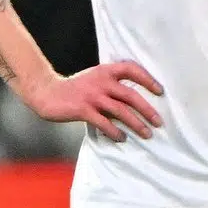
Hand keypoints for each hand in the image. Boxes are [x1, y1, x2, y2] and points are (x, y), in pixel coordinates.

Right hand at [23, 61, 163, 142]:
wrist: (47, 93)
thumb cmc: (75, 88)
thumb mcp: (94, 78)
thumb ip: (112, 84)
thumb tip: (135, 99)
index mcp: (105, 71)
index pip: (131, 69)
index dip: (148, 79)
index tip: (160, 91)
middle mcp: (101, 82)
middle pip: (130, 95)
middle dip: (147, 110)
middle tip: (159, 122)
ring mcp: (92, 96)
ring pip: (120, 111)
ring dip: (136, 124)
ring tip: (147, 134)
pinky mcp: (83, 110)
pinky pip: (104, 123)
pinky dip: (115, 132)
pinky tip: (122, 138)